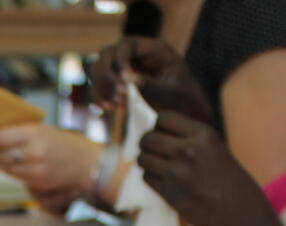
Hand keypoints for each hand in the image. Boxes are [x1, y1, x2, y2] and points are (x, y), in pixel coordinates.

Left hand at [0, 125, 101, 209]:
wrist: (88, 164)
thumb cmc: (65, 143)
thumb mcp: (45, 130)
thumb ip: (22, 133)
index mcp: (35, 133)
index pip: (0, 138)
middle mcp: (33, 152)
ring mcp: (35, 170)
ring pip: (4, 167)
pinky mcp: (37, 183)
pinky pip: (15, 176)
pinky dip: (5, 170)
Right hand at [90, 37, 212, 125]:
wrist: (186, 121)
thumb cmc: (186, 106)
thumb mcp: (174, 97)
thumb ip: (154, 87)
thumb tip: (130, 79)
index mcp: (154, 50)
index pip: (127, 44)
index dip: (121, 60)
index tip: (125, 81)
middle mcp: (137, 56)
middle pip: (107, 55)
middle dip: (108, 76)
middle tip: (120, 96)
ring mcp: (125, 71)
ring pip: (98, 70)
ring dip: (102, 87)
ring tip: (116, 105)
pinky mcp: (118, 87)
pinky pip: (99, 87)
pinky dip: (98, 97)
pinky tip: (109, 109)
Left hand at [138, 111, 275, 225]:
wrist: (242, 217)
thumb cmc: (234, 184)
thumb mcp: (217, 150)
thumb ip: (192, 140)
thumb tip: (161, 133)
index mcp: (203, 134)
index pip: (163, 118)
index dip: (159, 126)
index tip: (163, 135)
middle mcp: (187, 149)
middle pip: (148, 138)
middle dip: (147, 144)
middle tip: (155, 152)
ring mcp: (176, 172)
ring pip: (143, 158)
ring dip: (147, 162)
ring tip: (158, 167)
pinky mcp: (169, 193)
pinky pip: (147, 177)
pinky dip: (151, 178)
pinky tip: (163, 182)